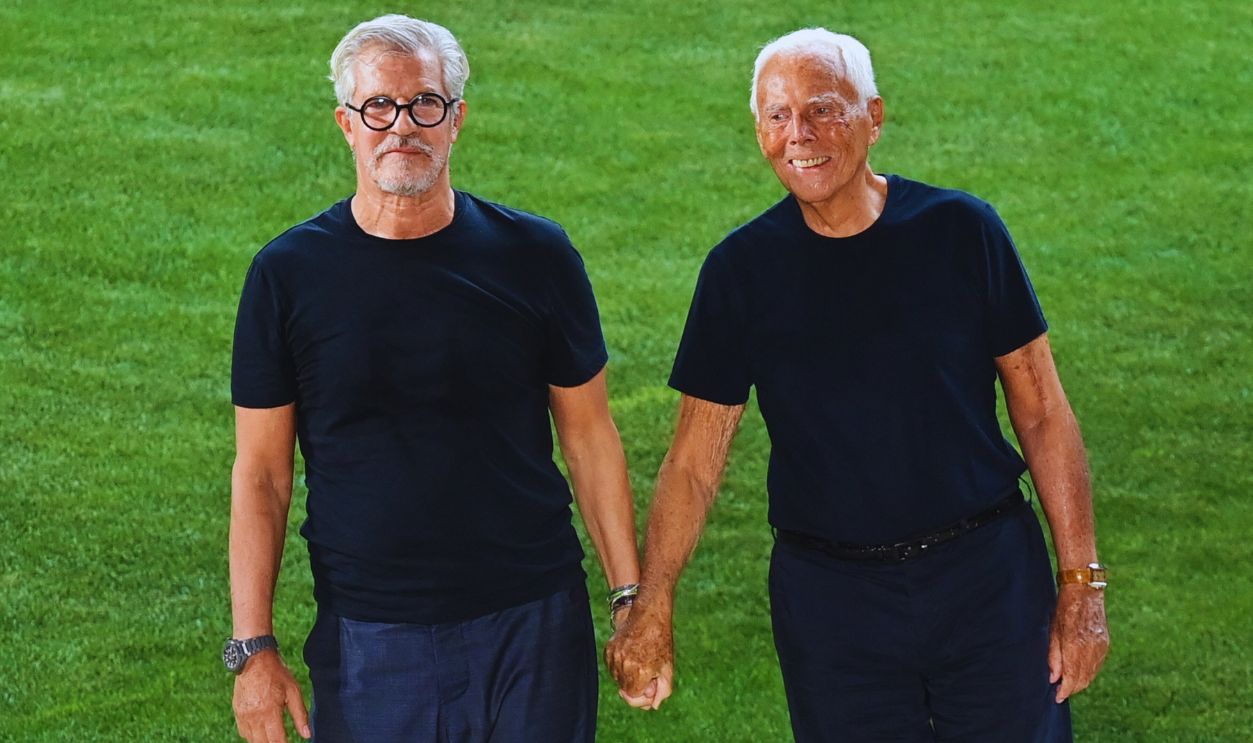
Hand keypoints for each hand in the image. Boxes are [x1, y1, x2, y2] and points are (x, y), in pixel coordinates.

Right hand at [232, 650, 310, 741]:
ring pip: (252, 740)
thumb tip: (307, 734)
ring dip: (263, 741)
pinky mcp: (237, 712)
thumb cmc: (276, 673)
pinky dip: (252, 736)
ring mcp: (243, 716)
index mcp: (269, 712)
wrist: (254, 659)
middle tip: (283, 741)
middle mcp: (254, 717)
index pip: (277, 740)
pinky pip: (243, 732)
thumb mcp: (293, 691)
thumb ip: (300, 714)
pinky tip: (261, 731)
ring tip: (273, 737)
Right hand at [604, 601, 673, 709]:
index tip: (652, 686)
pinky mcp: (608, 650)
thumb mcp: (668, 668)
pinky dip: (621, 666)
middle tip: (650, 671)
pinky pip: (612, 668)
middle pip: (625, 689)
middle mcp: (623, 665)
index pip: (633, 697)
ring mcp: (613, 657)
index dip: (644, 696)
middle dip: (637, 685)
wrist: (649, 615)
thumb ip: (663, 691)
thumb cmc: (661, 641)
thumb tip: (653, 705)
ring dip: (629, 676)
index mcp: (639, 671)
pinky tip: (632, 654)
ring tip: (641, 660)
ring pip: (618, 679)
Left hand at [1048, 584, 1108, 701]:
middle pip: (1083, 679)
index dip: (1065, 691)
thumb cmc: (1063, 608)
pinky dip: (1088, 671)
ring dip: (1080, 681)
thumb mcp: (1052, 631)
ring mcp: (1101, 646)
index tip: (1057, 698)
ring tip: (1067, 684)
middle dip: (1072, 688)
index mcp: (1075, 645)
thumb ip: (1054, 656)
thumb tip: (1053, 678)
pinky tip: (1079, 672)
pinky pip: (1097, 664)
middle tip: (1060, 692)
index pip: (1072, 678)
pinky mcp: (1105, 643)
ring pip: (1092, 674)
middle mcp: (1091, 649)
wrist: (1084, 590)